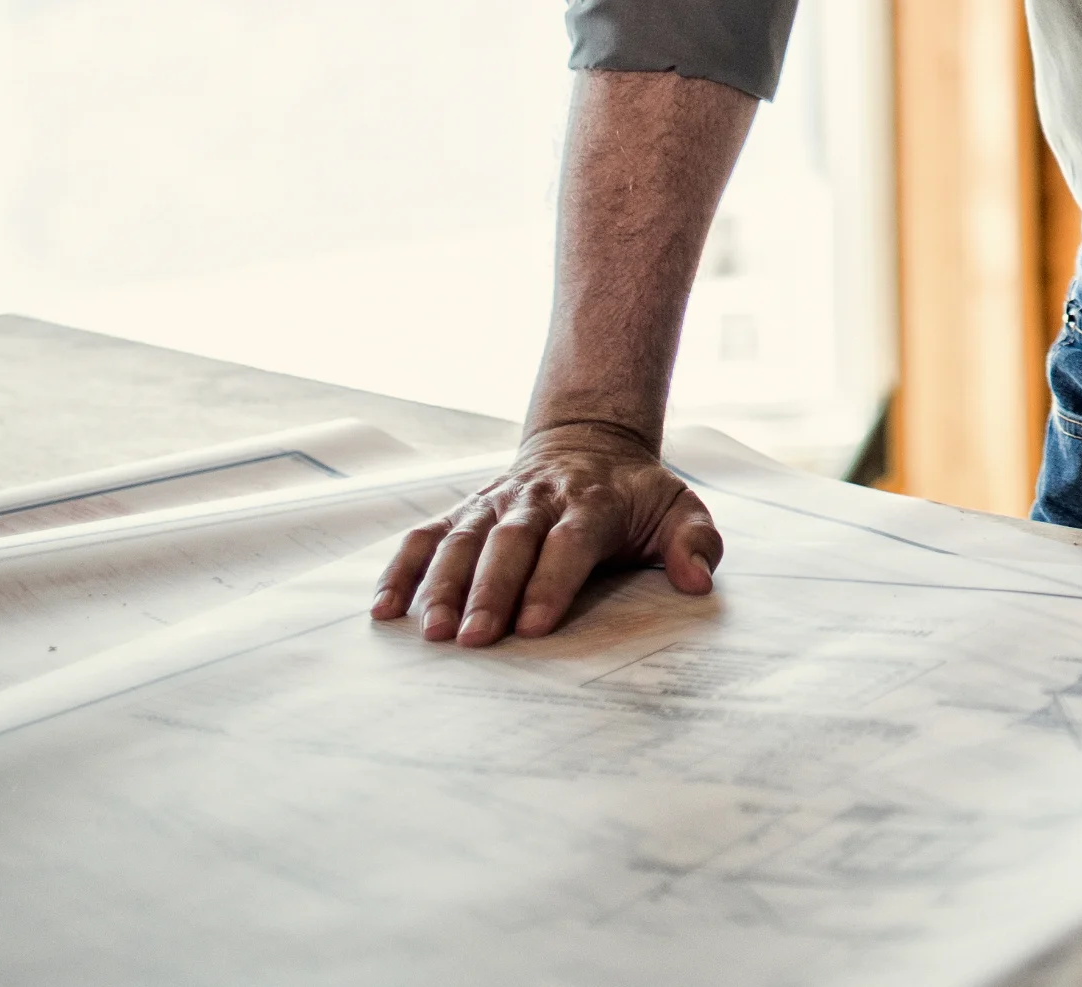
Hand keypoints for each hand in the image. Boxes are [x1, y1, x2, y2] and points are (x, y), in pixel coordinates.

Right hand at [370, 420, 721, 646]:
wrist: (588, 442)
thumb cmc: (635, 493)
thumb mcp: (679, 507)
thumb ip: (696, 541)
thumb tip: (698, 581)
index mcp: (592, 502)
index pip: (570, 542)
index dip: (551, 582)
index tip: (533, 626)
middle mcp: (537, 499)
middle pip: (509, 543)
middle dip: (489, 591)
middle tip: (471, 640)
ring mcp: (494, 503)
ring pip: (461, 539)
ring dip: (441, 585)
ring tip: (428, 631)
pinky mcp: (464, 510)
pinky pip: (424, 536)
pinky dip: (400, 569)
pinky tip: (384, 610)